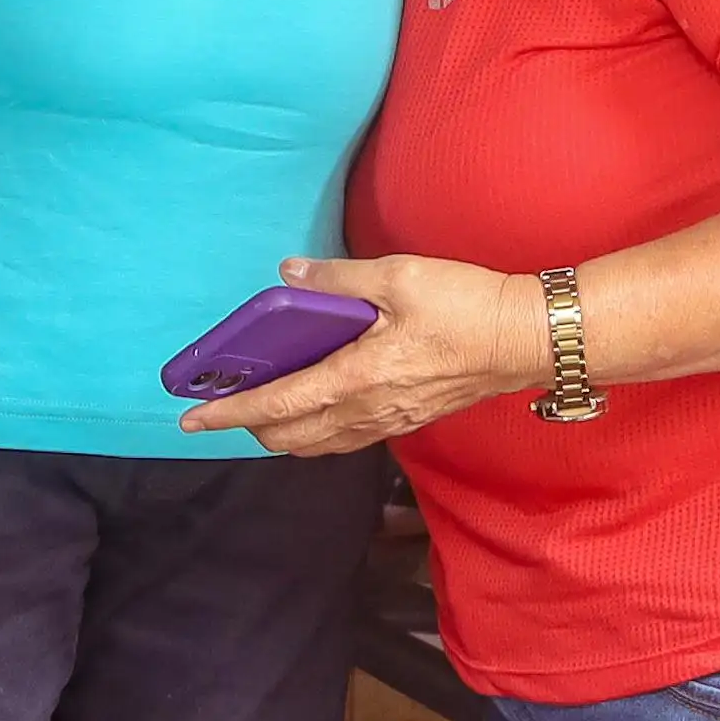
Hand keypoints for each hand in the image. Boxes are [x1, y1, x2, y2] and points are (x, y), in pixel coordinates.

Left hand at [178, 255, 538, 455]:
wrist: (526, 339)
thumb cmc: (467, 306)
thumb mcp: (399, 276)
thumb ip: (339, 279)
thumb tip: (290, 276)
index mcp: (358, 377)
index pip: (278, 405)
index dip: (230, 413)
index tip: (192, 418)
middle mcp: (368, 410)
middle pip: (291, 437)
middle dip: (250, 427)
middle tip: (222, 407)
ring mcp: (389, 421)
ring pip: (318, 444)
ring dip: (282, 433)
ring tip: (261, 410)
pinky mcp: (407, 419)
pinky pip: (346, 438)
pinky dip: (316, 432)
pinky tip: (315, 408)